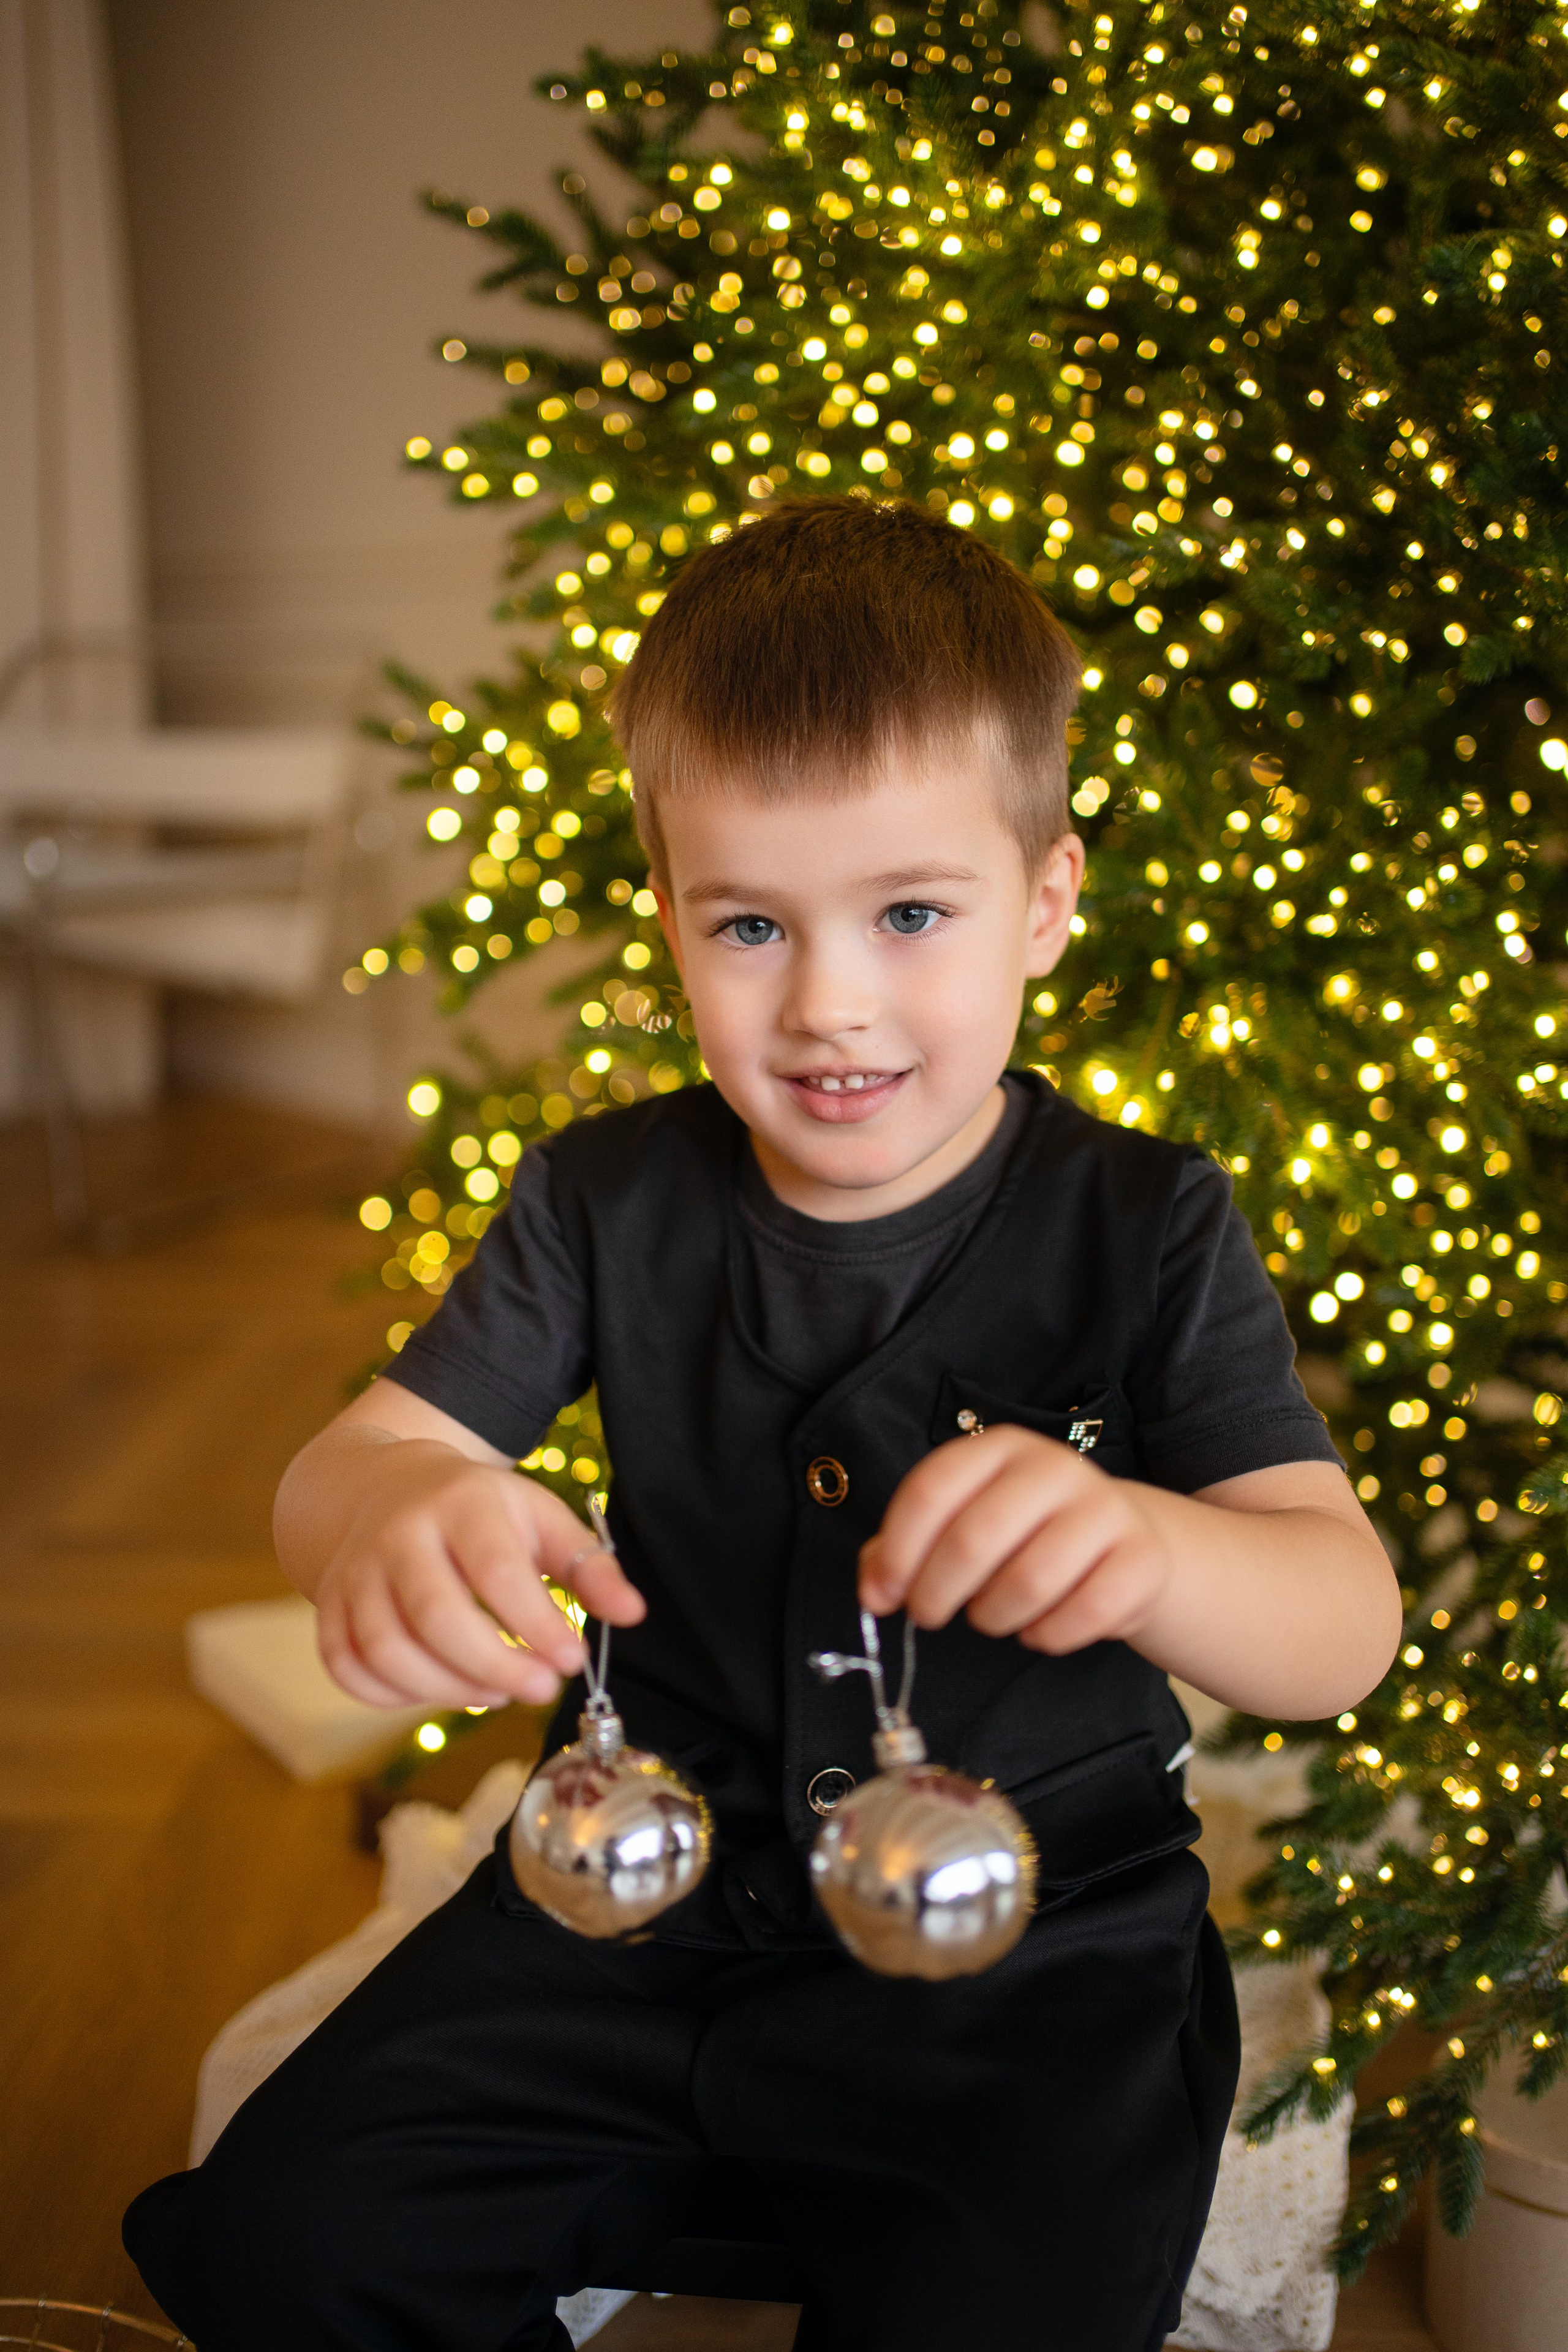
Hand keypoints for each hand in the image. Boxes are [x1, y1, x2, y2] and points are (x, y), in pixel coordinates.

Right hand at [315, 1447, 645, 1710]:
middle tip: (540, 1690)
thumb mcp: (538, 1518)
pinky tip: (439, 1691)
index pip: (497, 1571)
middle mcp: (399, 1534)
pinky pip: (347, 1666)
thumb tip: (632, 1613)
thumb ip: (588, 1566)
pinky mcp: (328, 1606)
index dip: (537, 1625)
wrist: (381, 1488)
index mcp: (461, 1503)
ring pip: (387, 1648)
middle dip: (494, 1665)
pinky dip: (391, 1695)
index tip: (572, 1660)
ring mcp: (355, 1571)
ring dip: (446, 1688)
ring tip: (496, 1691)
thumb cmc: (478, 1512)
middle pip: (436, 1615)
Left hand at [859, 1425, 1172, 1654]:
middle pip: (974, 1538)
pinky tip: (1038, 1629)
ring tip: (990, 1616)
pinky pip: (1085, 1613)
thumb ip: (904, 1550)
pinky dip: (1049, 1635)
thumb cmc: (1023, 1535)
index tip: (883, 1595)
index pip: (931, 1490)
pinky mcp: (1142, 1557)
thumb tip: (873, 1591)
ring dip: (993, 1617)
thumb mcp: (961, 1523)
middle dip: (937, 1592)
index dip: (897, 1550)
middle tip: (929, 1615)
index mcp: (999, 1448)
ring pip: (1028, 1582)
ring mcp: (1105, 1509)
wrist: (1122, 1539)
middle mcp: (1055, 1467)